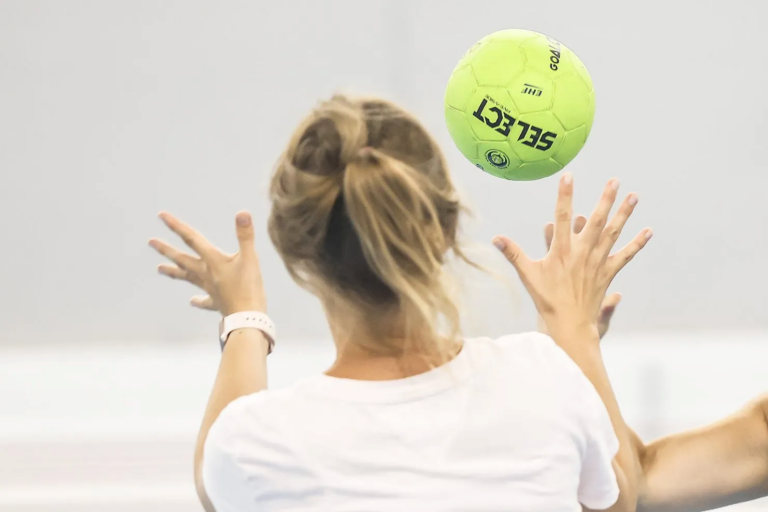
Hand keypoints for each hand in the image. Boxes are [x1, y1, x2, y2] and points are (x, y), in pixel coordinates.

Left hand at [149, 211, 265, 315]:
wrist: (247, 319)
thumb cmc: (249, 288)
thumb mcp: (250, 259)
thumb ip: (245, 235)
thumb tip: (242, 212)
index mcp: (213, 261)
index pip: (192, 239)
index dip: (177, 226)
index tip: (161, 216)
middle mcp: (206, 274)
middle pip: (182, 259)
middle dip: (166, 249)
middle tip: (150, 242)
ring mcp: (209, 289)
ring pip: (187, 277)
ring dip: (173, 272)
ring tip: (159, 268)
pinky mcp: (217, 302)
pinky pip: (204, 301)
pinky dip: (198, 301)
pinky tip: (192, 301)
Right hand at [494, 173, 650, 344]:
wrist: (569, 324)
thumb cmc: (546, 299)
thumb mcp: (527, 274)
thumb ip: (513, 253)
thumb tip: (495, 238)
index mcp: (561, 251)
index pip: (562, 217)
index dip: (565, 195)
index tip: (568, 176)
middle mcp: (582, 253)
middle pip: (596, 221)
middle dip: (605, 199)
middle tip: (615, 180)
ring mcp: (597, 262)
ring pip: (613, 233)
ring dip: (624, 214)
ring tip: (634, 196)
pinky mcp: (607, 273)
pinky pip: (625, 255)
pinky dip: (637, 243)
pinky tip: (648, 231)